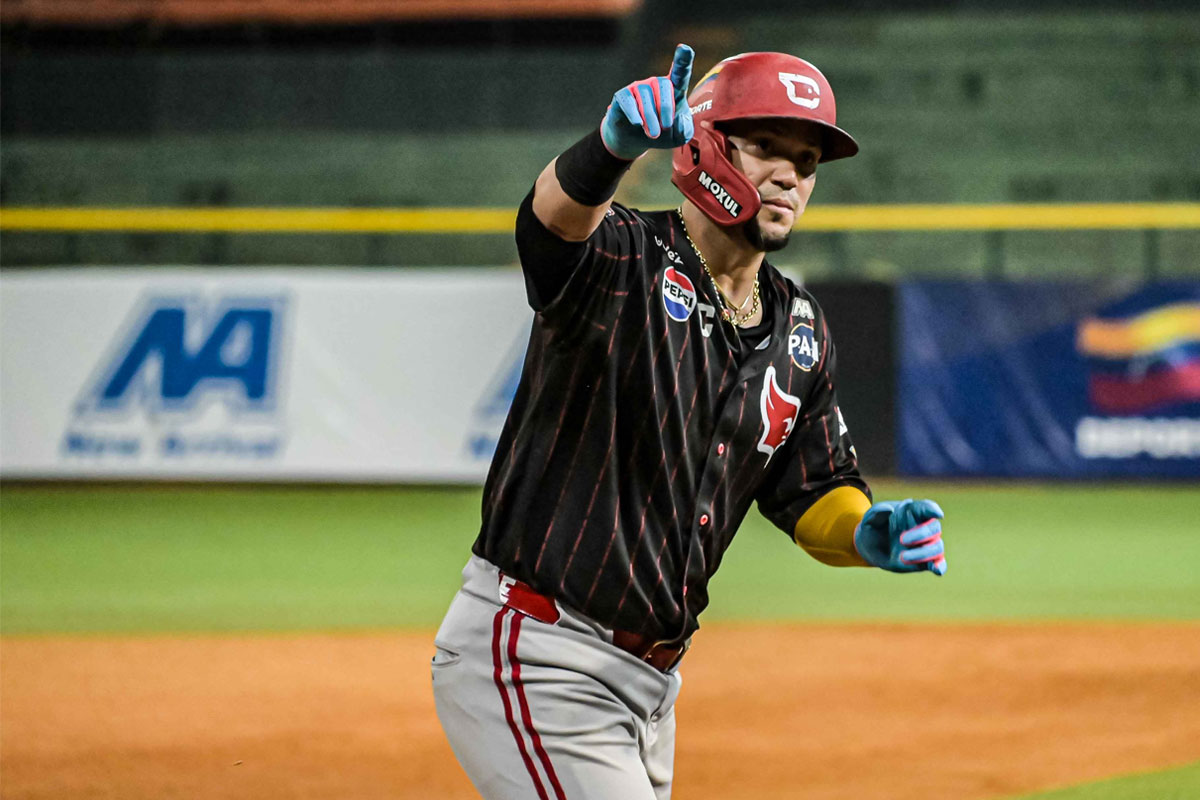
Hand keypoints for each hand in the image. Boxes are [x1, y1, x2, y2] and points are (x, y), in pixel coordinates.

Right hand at [600, 43, 695, 160]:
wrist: (635, 141)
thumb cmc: (662, 134)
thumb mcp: (679, 137)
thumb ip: (685, 129)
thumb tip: (679, 119)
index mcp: (674, 89)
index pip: (680, 72)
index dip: (682, 59)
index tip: (685, 48)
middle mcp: (656, 83)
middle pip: (664, 85)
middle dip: (666, 108)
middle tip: (665, 128)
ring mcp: (638, 88)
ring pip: (645, 96)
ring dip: (651, 117)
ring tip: (653, 134)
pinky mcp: (622, 96)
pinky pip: (628, 101)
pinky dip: (633, 113)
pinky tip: (637, 123)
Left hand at [854, 499, 946, 575]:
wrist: (869, 548)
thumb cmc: (873, 528)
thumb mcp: (869, 519)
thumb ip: (877, 512)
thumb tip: (890, 509)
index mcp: (912, 513)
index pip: (926, 507)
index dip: (933, 509)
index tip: (937, 514)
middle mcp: (922, 527)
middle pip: (934, 528)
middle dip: (921, 534)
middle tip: (901, 539)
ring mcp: (925, 544)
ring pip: (937, 546)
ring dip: (923, 553)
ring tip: (902, 557)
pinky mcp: (924, 561)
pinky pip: (938, 563)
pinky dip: (940, 566)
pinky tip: (937, 570)